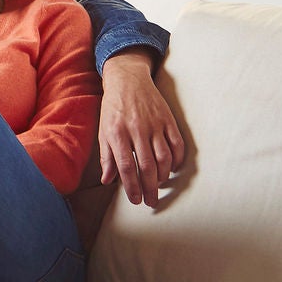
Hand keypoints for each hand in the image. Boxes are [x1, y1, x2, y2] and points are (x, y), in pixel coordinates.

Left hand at [99, 51, 184, 206]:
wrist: (127, 79)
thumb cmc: (113, 108)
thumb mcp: (103, 130)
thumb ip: (106, 156)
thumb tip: (108, 180)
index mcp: (117, 133)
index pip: (126, 167)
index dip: (132, 187)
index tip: (136, 201)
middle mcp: (137, 130)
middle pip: (147, 166)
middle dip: (150, 189)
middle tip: (151, 202)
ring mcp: (155, 124)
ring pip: (164, 158)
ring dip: (163, 176)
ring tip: (158, 185)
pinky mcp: (168, 119)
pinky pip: (177, 145)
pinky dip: (177, 160)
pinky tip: (173, 169)